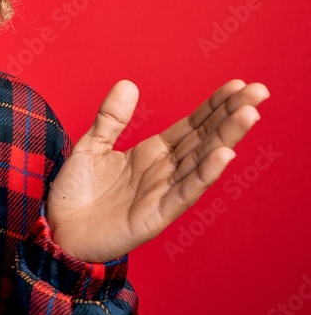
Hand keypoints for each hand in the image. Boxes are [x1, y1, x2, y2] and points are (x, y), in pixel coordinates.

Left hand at [46, 79, 269, 262]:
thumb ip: (111, 118)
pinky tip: (224, 154)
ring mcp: (162, 193)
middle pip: (204, 140)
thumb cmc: (76, 193)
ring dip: (226, 138)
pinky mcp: (155, 216)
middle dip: (231, 116)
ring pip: (201, 162)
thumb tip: (128, 84)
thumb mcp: (92, 145)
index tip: (238, 84)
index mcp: (152, 154)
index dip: (214, 106)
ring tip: (249, 114)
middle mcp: (164, 171)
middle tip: (259, 91)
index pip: (191, 126)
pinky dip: (204, 174)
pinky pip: (184, 193)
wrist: (56, 230)